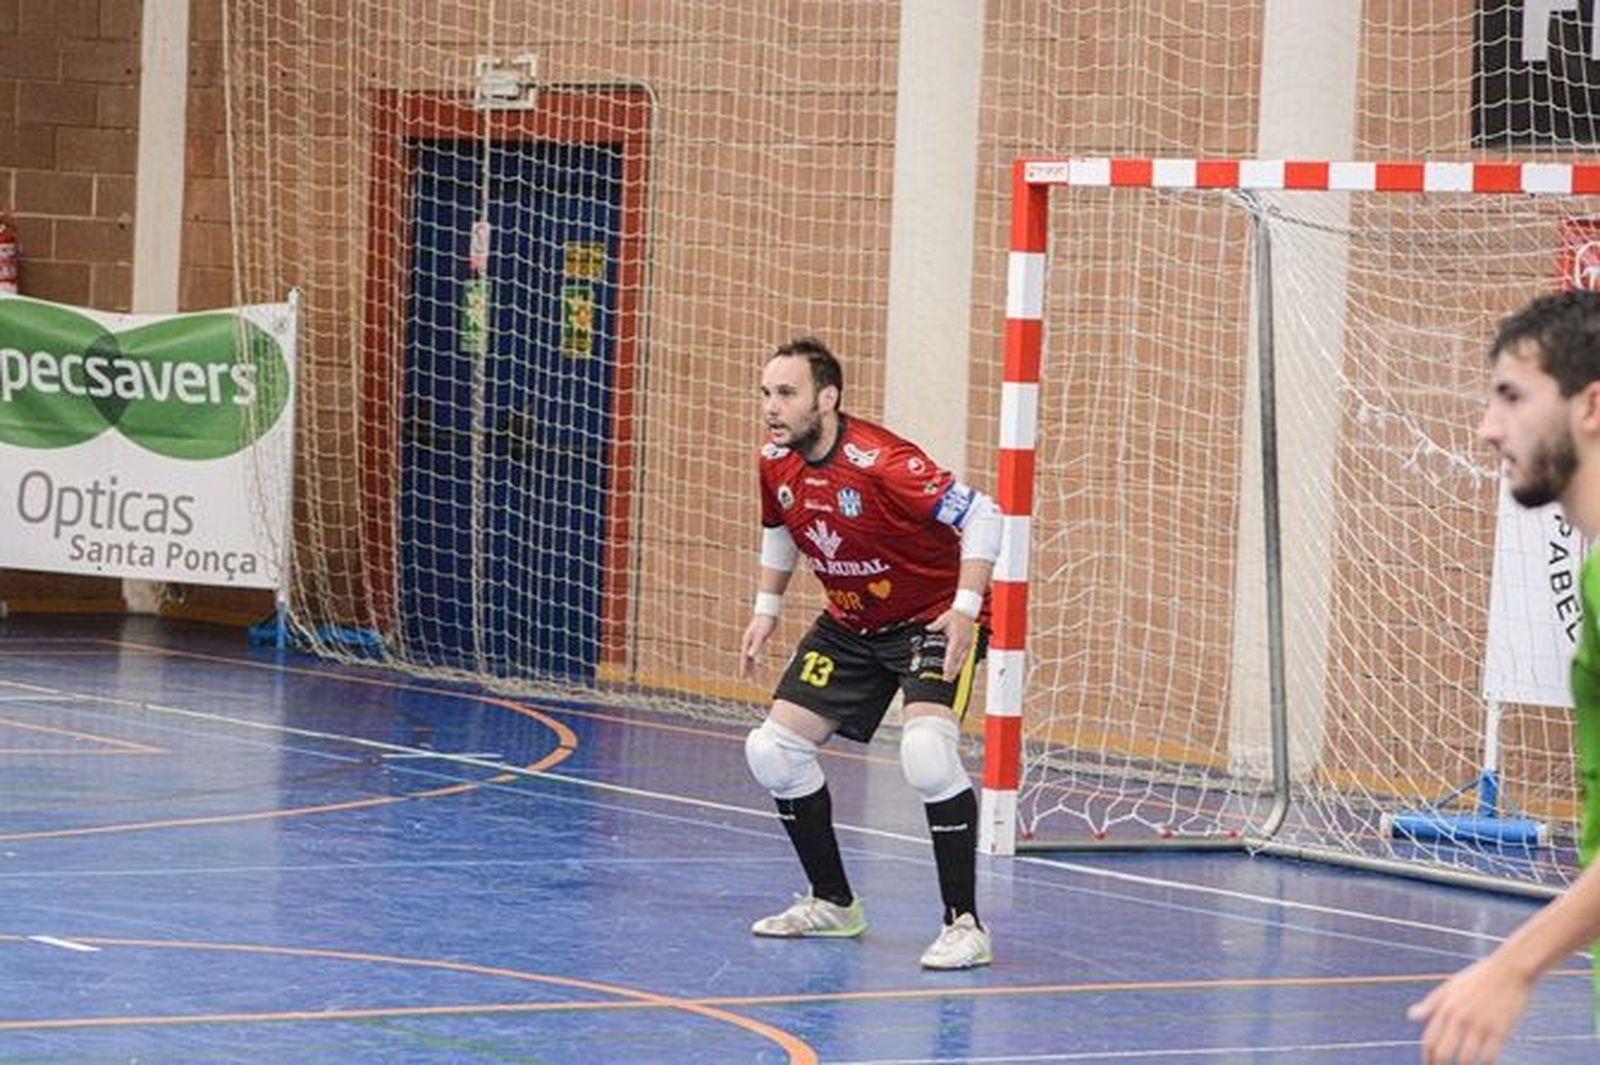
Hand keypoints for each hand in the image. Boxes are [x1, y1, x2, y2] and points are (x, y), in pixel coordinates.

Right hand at [739, 613, 777, 678]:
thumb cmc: (765, 622)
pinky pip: (757, 651)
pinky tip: (758, 661)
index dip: (743, 667)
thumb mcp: (761, 635)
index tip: (743, 677)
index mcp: (747, 641)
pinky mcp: (760, 638)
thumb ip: (756, 645)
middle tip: (747, 679)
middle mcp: (749, 641)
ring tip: (752, 673)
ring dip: (752, 664)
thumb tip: (751, 656)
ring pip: (751, 655)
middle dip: (746, 668)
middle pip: (746, 657)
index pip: (744, 658)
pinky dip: (757, 657)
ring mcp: (754, 640)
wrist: (769, 611)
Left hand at [925, 608, 973, 680]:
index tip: (945, 670)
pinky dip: (960, 665)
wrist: (967, 612)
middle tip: (947, 679)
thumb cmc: (956, 615)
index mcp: (957, 637)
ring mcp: (967, 645)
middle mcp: (964, 642)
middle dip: (953, 670)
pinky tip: (956, 671)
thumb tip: (929, 628)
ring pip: (962, 660)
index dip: (949, 662)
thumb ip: (937, 624)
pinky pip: (965, 658)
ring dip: (957, 670)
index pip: (952, 652)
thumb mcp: (944, 618)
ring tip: (951, 678)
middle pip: (958, 659)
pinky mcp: (968, 646)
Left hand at [1408, 954, 1532, 1063]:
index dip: (1427, 1058)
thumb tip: (1411, 1016)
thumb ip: (1431, 1004)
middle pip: (1443, 1053)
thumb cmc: (1479, 977)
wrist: (1509, 969)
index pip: (1429, 1040)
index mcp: (1446, 1008)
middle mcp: (1460, 1018)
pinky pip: (1490, 1057)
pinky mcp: (1500, 1030)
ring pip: (1466, 1059)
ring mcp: (1480, 1025)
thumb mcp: (1450, 986)